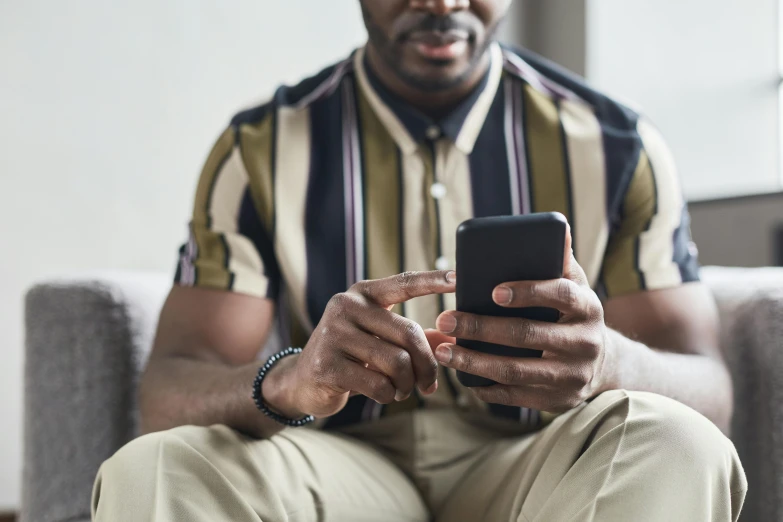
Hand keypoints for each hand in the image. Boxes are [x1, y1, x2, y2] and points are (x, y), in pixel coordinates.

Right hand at [263, 271, 455, 418]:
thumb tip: (452, 336)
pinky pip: (379, 384)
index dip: (433, 281)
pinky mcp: (327, 365)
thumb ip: (414, 336)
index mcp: (363, 293)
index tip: (459, 278)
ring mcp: (334, 334)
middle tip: (429, 385)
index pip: (404, 283)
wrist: (303, 381)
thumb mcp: (380, 340)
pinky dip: (389, 396)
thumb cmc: (351, 357)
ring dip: (407, 385)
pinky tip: (384, 395)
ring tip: (402, 391)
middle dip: (426, 365)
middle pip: (409, 334)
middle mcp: (346, 306)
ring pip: (397, 363)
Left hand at [431, 229, 615, 412]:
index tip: (493, 291)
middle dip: (480, 327)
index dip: (528, 292)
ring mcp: (572, 376)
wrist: (603, 363)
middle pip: (527, 335)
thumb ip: (561, 261)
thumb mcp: (576, 286)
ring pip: (515, 370)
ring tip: (442, 350)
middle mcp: (584, 343)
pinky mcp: (558, 401)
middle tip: (446, 317)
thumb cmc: (574, 314)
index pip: (560, 295)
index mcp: (588, 307)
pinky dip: (485, 386)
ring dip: (473, 361)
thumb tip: (560, 227)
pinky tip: (462, 375)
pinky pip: (515, 396)